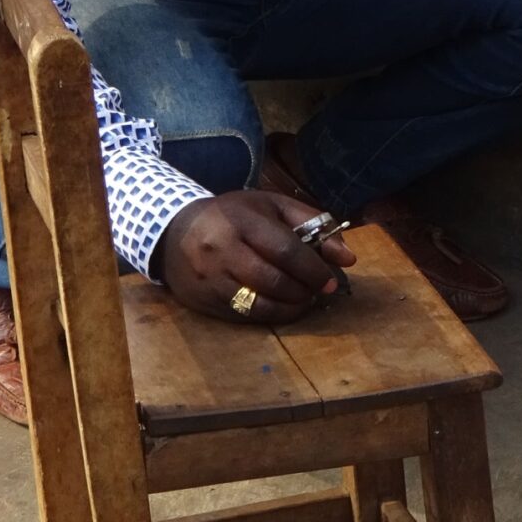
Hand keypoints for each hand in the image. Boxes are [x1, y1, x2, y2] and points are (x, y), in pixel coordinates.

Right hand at [156, 191, 358, 323]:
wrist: (173, 230)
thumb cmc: (234, 215)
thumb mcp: (272, 206)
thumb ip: (313, 224)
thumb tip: (347, 257)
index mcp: (241, 221)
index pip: (285, 250)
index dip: (313, 269)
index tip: (332, 280)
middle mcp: (221, 250)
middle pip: (273, 280)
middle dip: (304, 290)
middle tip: (320, 291)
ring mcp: (209, 278)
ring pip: (257, 303)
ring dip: (290, 307)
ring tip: (305, 300)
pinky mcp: (203, 301)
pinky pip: (243, 315)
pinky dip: (270, 315)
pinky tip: (283, 307)